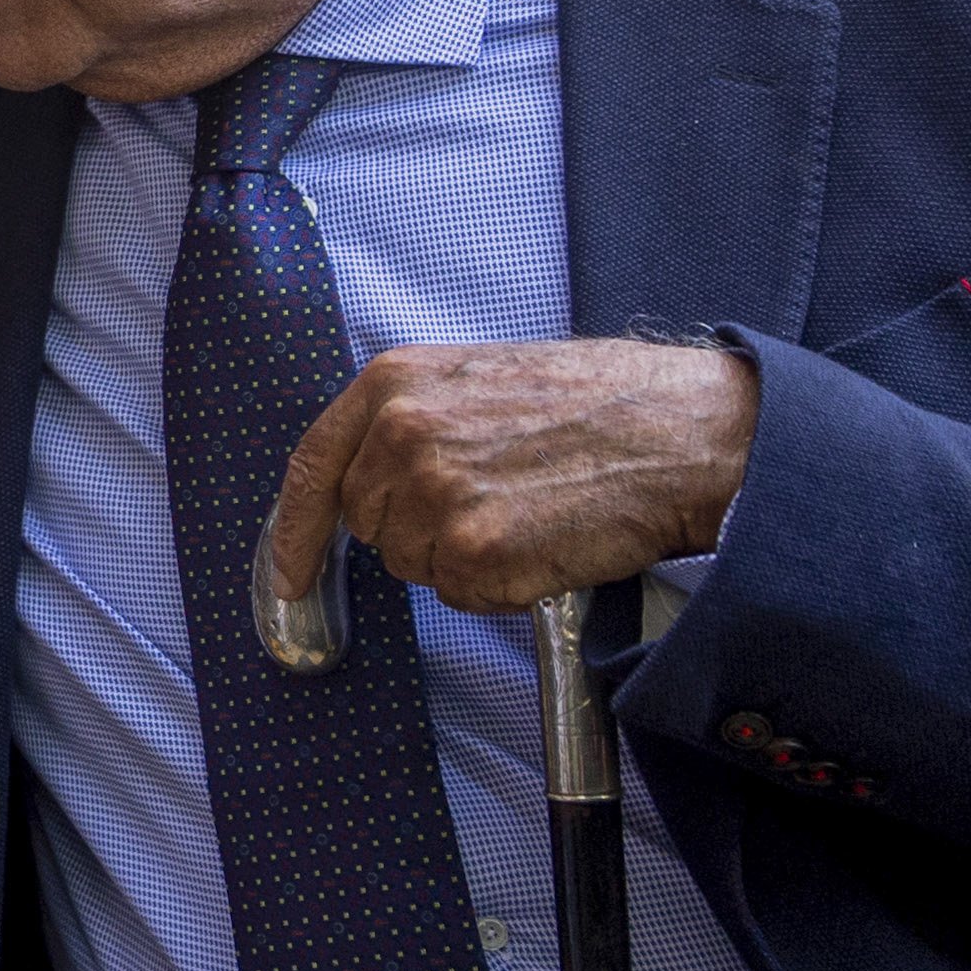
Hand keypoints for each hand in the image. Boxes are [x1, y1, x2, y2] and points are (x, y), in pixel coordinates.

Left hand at [263, 339, 758, 621]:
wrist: (681, 432)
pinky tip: (546, 540)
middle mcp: (402, 435)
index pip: (313, 467)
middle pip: (368, 523)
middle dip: (416, 528)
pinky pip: (462, 594)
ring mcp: (435, 495)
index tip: (289, 576)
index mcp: (395, 383)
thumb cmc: (599, 403)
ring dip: (461, 556)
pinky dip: (500, 585)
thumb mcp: (482, 376)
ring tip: (529, 510)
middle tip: (495, 500)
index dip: (294, 531)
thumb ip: (414, 418)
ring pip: (413, 563)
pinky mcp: (475, 552)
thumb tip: (371, 477)